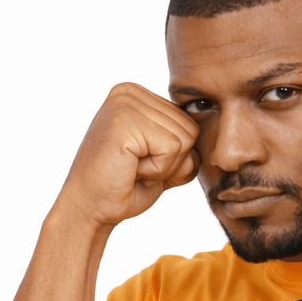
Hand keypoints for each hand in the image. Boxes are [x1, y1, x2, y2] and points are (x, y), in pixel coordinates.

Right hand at [57, 82, 199, 228]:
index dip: (175, 155)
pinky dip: (157, 170)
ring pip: (185, 139)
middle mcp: (129, 92)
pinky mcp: (125, 121)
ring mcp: (125, 103)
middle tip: (137, 168)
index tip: (142, 163)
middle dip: (172, 161)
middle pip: (190, 129)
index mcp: (138, 95)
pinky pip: (172, 149)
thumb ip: (186, 148)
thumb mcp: (164, 163)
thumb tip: (210, 144)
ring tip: (133, 168)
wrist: (91, 208)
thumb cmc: (124, 187)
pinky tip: (131, 170)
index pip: (189, 123)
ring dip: (164, 166)